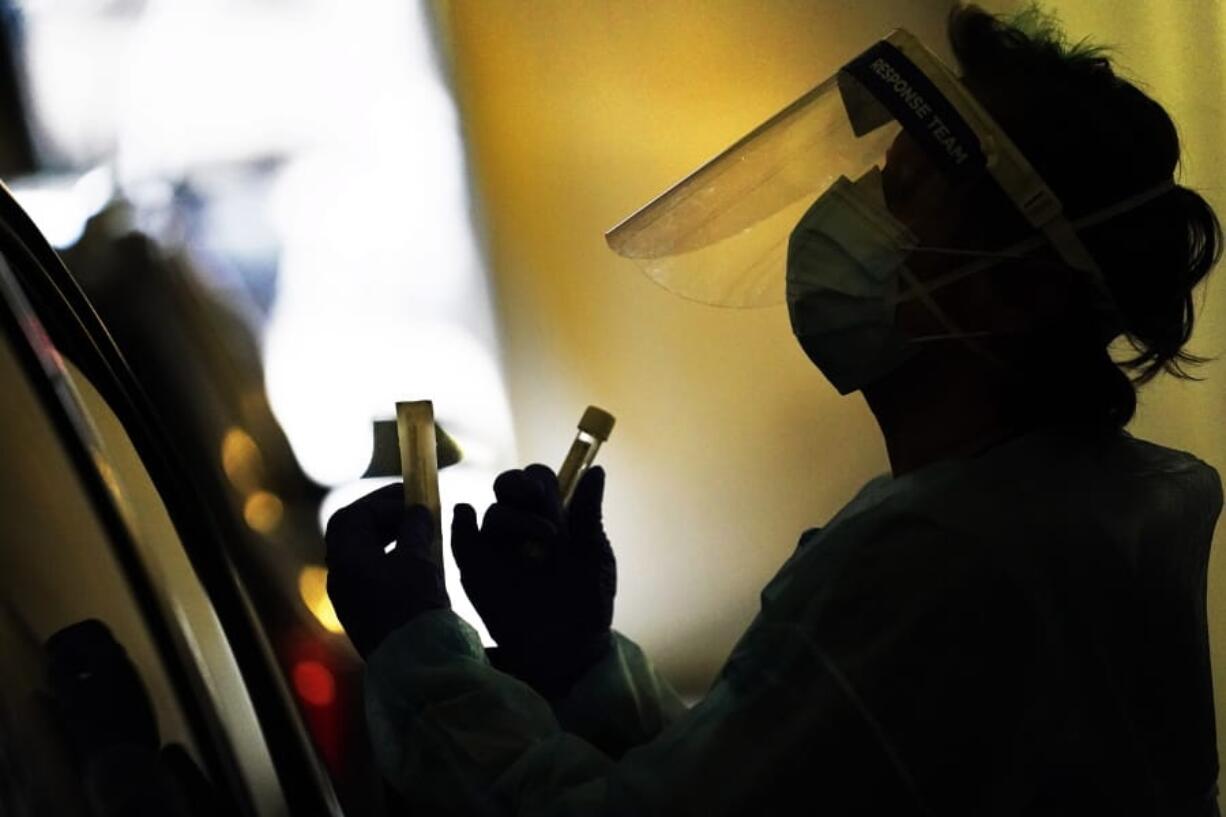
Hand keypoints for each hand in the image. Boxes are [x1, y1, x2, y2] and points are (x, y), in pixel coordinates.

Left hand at [325, 484, 449, 657]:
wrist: (414, 662)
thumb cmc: (414, 606)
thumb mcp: (419, 559)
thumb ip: (416, 529)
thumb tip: (417, 511)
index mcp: (346, 560)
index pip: (353, 515)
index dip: (379, 500)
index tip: (408, 495)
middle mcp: (340, 578)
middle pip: (352, 534)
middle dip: (381, 518)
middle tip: (411, 511)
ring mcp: (349, 598)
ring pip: (361, 555)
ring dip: (386, 538)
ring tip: (418, 534)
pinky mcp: (362, 614)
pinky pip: (369, 575)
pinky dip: (389, 559)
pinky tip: (414, 562)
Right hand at [452, 465, 614, 696]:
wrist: (567, 651)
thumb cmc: (587, 603)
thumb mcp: (595, 558)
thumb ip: (588, 515)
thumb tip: (597, 472)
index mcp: (554, 516)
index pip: (539, 480)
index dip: (538, 480)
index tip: (543, 491)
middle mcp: (523, 525)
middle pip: (508, 486)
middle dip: (515, 484)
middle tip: (531, 495)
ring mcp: (498, 546)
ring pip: (494, 514)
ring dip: (514, 519)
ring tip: (544, 542)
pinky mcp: (476, 569)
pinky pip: (462, 540)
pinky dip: (460, 526)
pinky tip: (466, 516)